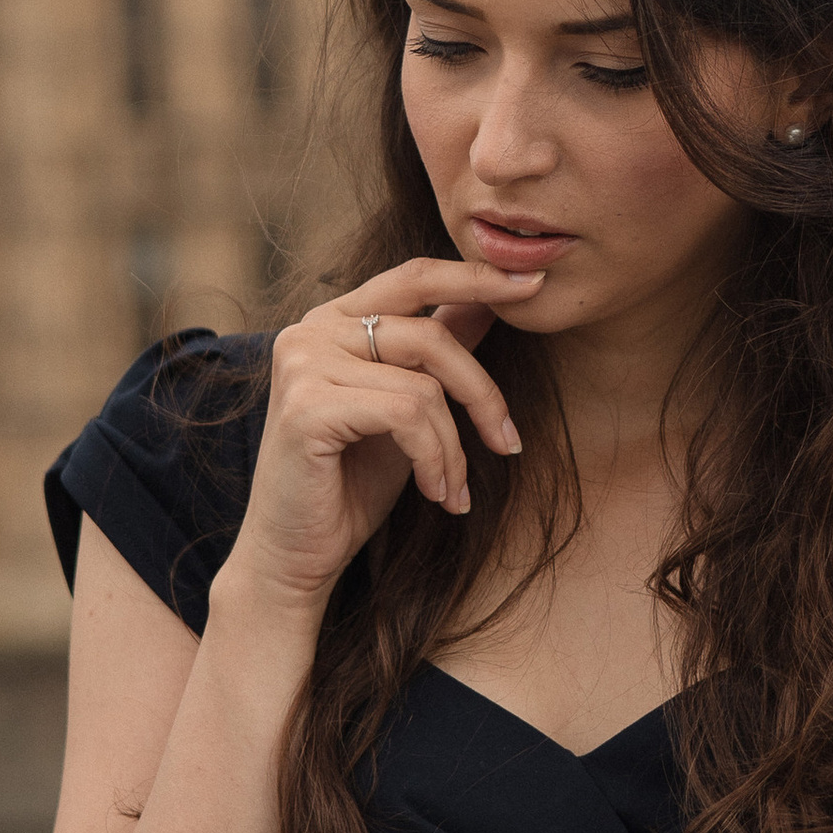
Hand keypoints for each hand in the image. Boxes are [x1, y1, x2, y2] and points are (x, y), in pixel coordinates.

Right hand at [216, 262, 541, 623]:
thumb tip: (488, 301)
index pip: (415, 277)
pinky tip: (434, 492)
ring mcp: (302, 363)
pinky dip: (434, 458)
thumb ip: (437, 352)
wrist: (296, 556)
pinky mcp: (306, 406)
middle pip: (430, 333)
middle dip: (482, 392)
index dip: (477, 276)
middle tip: (508, 443)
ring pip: (424, 385)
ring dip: (454, 446)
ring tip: (453, 490)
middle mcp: (310, 330)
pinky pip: (406, 415)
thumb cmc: (351, 484)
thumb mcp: (408, 409)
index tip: (535, 283)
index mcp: (333, 320)